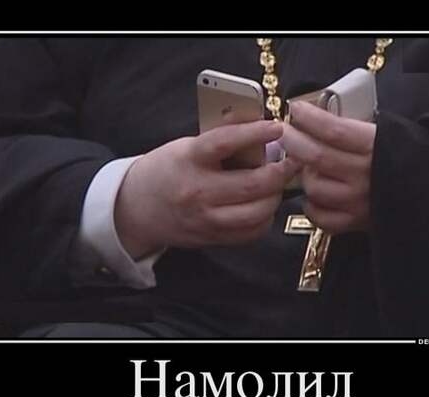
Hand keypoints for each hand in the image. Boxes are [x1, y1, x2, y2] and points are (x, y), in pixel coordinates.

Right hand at [115, 120, 299, 257]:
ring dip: (275, 197)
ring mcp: (205, 218)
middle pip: (252, 185)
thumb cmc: (166, 170)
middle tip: (293, 161)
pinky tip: (264, 205)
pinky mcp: (211, 237)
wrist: (136, 208)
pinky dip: (265, 218)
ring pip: (256, 213)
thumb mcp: (186, 147)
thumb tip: (259, 128)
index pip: (225, 142)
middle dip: (280, 172)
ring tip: (277, 184)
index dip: (255, 133)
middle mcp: (197, 191)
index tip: (278, 126)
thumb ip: (221, 140)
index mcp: (188, 160)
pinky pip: (251, 233)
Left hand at [280, 101, 376, 233]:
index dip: (310, 118)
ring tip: (310, 167)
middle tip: (283, 132)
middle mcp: (365, 175)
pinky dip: (312, 205)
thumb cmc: (407, 155)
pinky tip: (316, 196)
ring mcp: (358, 201)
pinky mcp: (355, 223)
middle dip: (293, 142)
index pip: (334, 130)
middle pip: (316, 157)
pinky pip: (320, 216)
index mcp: (377, 146)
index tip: (296, 109)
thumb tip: (318, 115)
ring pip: (314, 187)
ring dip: (305, 175)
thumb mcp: (387, 131)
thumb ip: (355, 126)